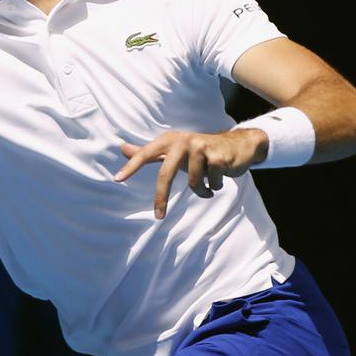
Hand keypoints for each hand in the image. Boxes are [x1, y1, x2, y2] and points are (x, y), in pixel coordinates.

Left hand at [113, 129, 267, 217]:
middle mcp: (183, 140)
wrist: (238, 145)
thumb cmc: (199, 150)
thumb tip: (121, 147)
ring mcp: (201, 147)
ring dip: (201, 190)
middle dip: (161, 197)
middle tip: (159, 216)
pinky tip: (219, 179)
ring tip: (207, 185)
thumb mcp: (173, 150)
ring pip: (192, 182)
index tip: (117, 179)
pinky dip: (214, 187)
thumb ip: (148, 151)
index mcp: (169, 140)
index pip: (146, 153)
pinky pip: (210, 183)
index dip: (131, 166)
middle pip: (165, 173)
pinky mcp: (218, 157)